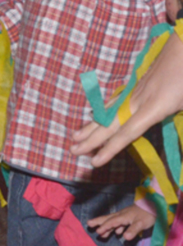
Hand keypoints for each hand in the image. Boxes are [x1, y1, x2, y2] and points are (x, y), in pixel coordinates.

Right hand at [71, 31, 182, 166]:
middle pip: (111, 123)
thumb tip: (174, 133)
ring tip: (75, 136)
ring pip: (109, 112)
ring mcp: (138, 91)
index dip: (110, 148)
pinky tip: (95, 115)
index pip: (128, 132)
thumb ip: (180, 118)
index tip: (95, 161)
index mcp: (155, 107)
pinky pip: (116, 102)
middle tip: (73, 150)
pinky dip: (102, 111)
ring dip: (92, 126)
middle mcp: (140, 100)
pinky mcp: (140, 84)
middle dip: (91, 138)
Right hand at [87, 204, 154, 240]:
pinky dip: (116, 228)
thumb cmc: (147, 214)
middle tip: (88, 224)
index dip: (104, 227)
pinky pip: (119, 223)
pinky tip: (117, 232)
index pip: (111, 222)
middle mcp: (121, 216)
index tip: (97, 232)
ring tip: (100, 232)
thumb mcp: (141, 223)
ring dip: (106, 226)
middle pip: (108, 219)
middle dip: (99, 222)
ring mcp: (125, 216)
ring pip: (113, 221)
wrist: (153, 206)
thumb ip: (133, 230)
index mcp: (122, 217)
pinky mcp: (129, 217)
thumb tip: (124, 237)